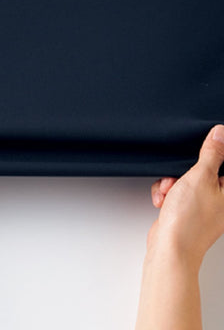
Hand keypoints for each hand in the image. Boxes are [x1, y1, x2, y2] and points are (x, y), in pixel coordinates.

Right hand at [147, 124, 223, 266]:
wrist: (170, 247)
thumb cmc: (189, 221)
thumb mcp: (200, 177)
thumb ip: (212, 154)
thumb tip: (220, 134)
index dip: (210, 157)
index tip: (196, 160)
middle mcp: (221, 200)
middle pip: (202, 170)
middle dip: (183, 172)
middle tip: (179, 180)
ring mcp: (204, 206)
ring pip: (185, 180)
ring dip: (171, 184)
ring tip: (169, 194)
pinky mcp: (187, 210)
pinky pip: (176, 192)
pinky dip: (166, 195)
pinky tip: (164, 203)